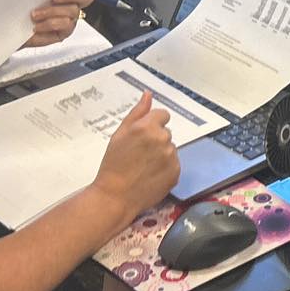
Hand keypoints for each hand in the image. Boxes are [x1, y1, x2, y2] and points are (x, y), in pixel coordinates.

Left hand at [23, 0, 97, 45]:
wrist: (6, 24)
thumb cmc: (18, 1)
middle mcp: (72, 2)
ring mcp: (69, 18)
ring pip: (72, 11)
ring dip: (51, 11)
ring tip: (35, 14)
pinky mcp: (63, 32)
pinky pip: (64, 26)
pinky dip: (48, 25)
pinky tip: (36, 26)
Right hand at [92, 92, 178, 222]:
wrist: (115, 196)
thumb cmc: (113, 165)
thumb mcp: (119, 134)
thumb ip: (137, 113)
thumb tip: (148, 94)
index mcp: (148, 127)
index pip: (162, 115)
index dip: (151, 125)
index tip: (141, 137)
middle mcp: (163, 139)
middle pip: (165, 133)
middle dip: (155, 140)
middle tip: (139, 155)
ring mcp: (171, 157)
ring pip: (170, 149)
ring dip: (161, 154)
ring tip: (143, 167)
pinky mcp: (176, 172)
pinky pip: (173, 164)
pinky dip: (165, 168)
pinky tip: (150, 176)